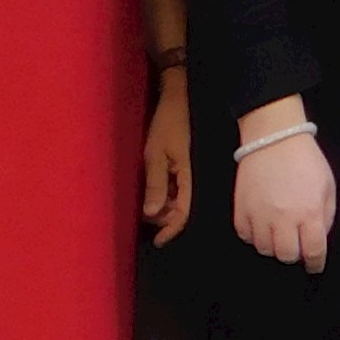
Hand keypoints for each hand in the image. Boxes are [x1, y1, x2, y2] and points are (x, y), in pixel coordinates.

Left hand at [141, 75, 193, 246]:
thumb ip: (155, 184)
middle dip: (163, 215)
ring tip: (148, 194)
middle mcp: (195, 177)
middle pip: (180, 209)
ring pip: (179, 199)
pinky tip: (157, 185)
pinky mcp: (189, 165)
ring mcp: (192, 171)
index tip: (158, 241)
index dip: (170, 230)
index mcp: (190, 177)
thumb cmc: (168, 123)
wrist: (181, 97)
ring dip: (163, 203)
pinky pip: (180, 187)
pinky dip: (167, 192)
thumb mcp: (155, 154)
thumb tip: (152, 214)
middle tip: (144, 210)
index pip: (183, 213)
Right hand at [233, 98, 334, 270]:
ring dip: (274, 246)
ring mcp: (259, 215)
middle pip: (286, 255)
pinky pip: (246, 237)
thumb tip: (319, 238)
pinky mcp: (241, 210)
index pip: (314, 251)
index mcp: (309, 212)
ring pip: (264, 249)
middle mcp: (283, 218)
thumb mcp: (328, 186)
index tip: (315, 265)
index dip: (316, 263)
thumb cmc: (305, 160)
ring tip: (280, 232)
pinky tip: (263, 225)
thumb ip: (326, 216)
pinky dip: (255, 236)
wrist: (273, 139)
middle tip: (297, 245)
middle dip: (295, 254)